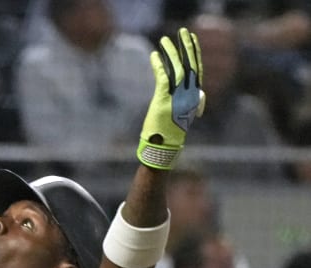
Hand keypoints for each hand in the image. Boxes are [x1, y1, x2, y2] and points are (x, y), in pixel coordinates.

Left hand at [137, 27, 204, 169]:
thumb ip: (192, 104)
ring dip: (171, 52)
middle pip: (190, 65)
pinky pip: (162, 77)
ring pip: (177, 68)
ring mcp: (176, 98)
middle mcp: (188, 96)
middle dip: (186, 47)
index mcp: (194, 98)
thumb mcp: (184, 117)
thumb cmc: (171, 134)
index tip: (193, 40)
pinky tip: (154, 55)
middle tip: (183, 32)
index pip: (197, 70)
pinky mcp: (163, 100)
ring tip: (164, 40)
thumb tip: (199, 99)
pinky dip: (158, 65)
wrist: (162, 149)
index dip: (196, 54)